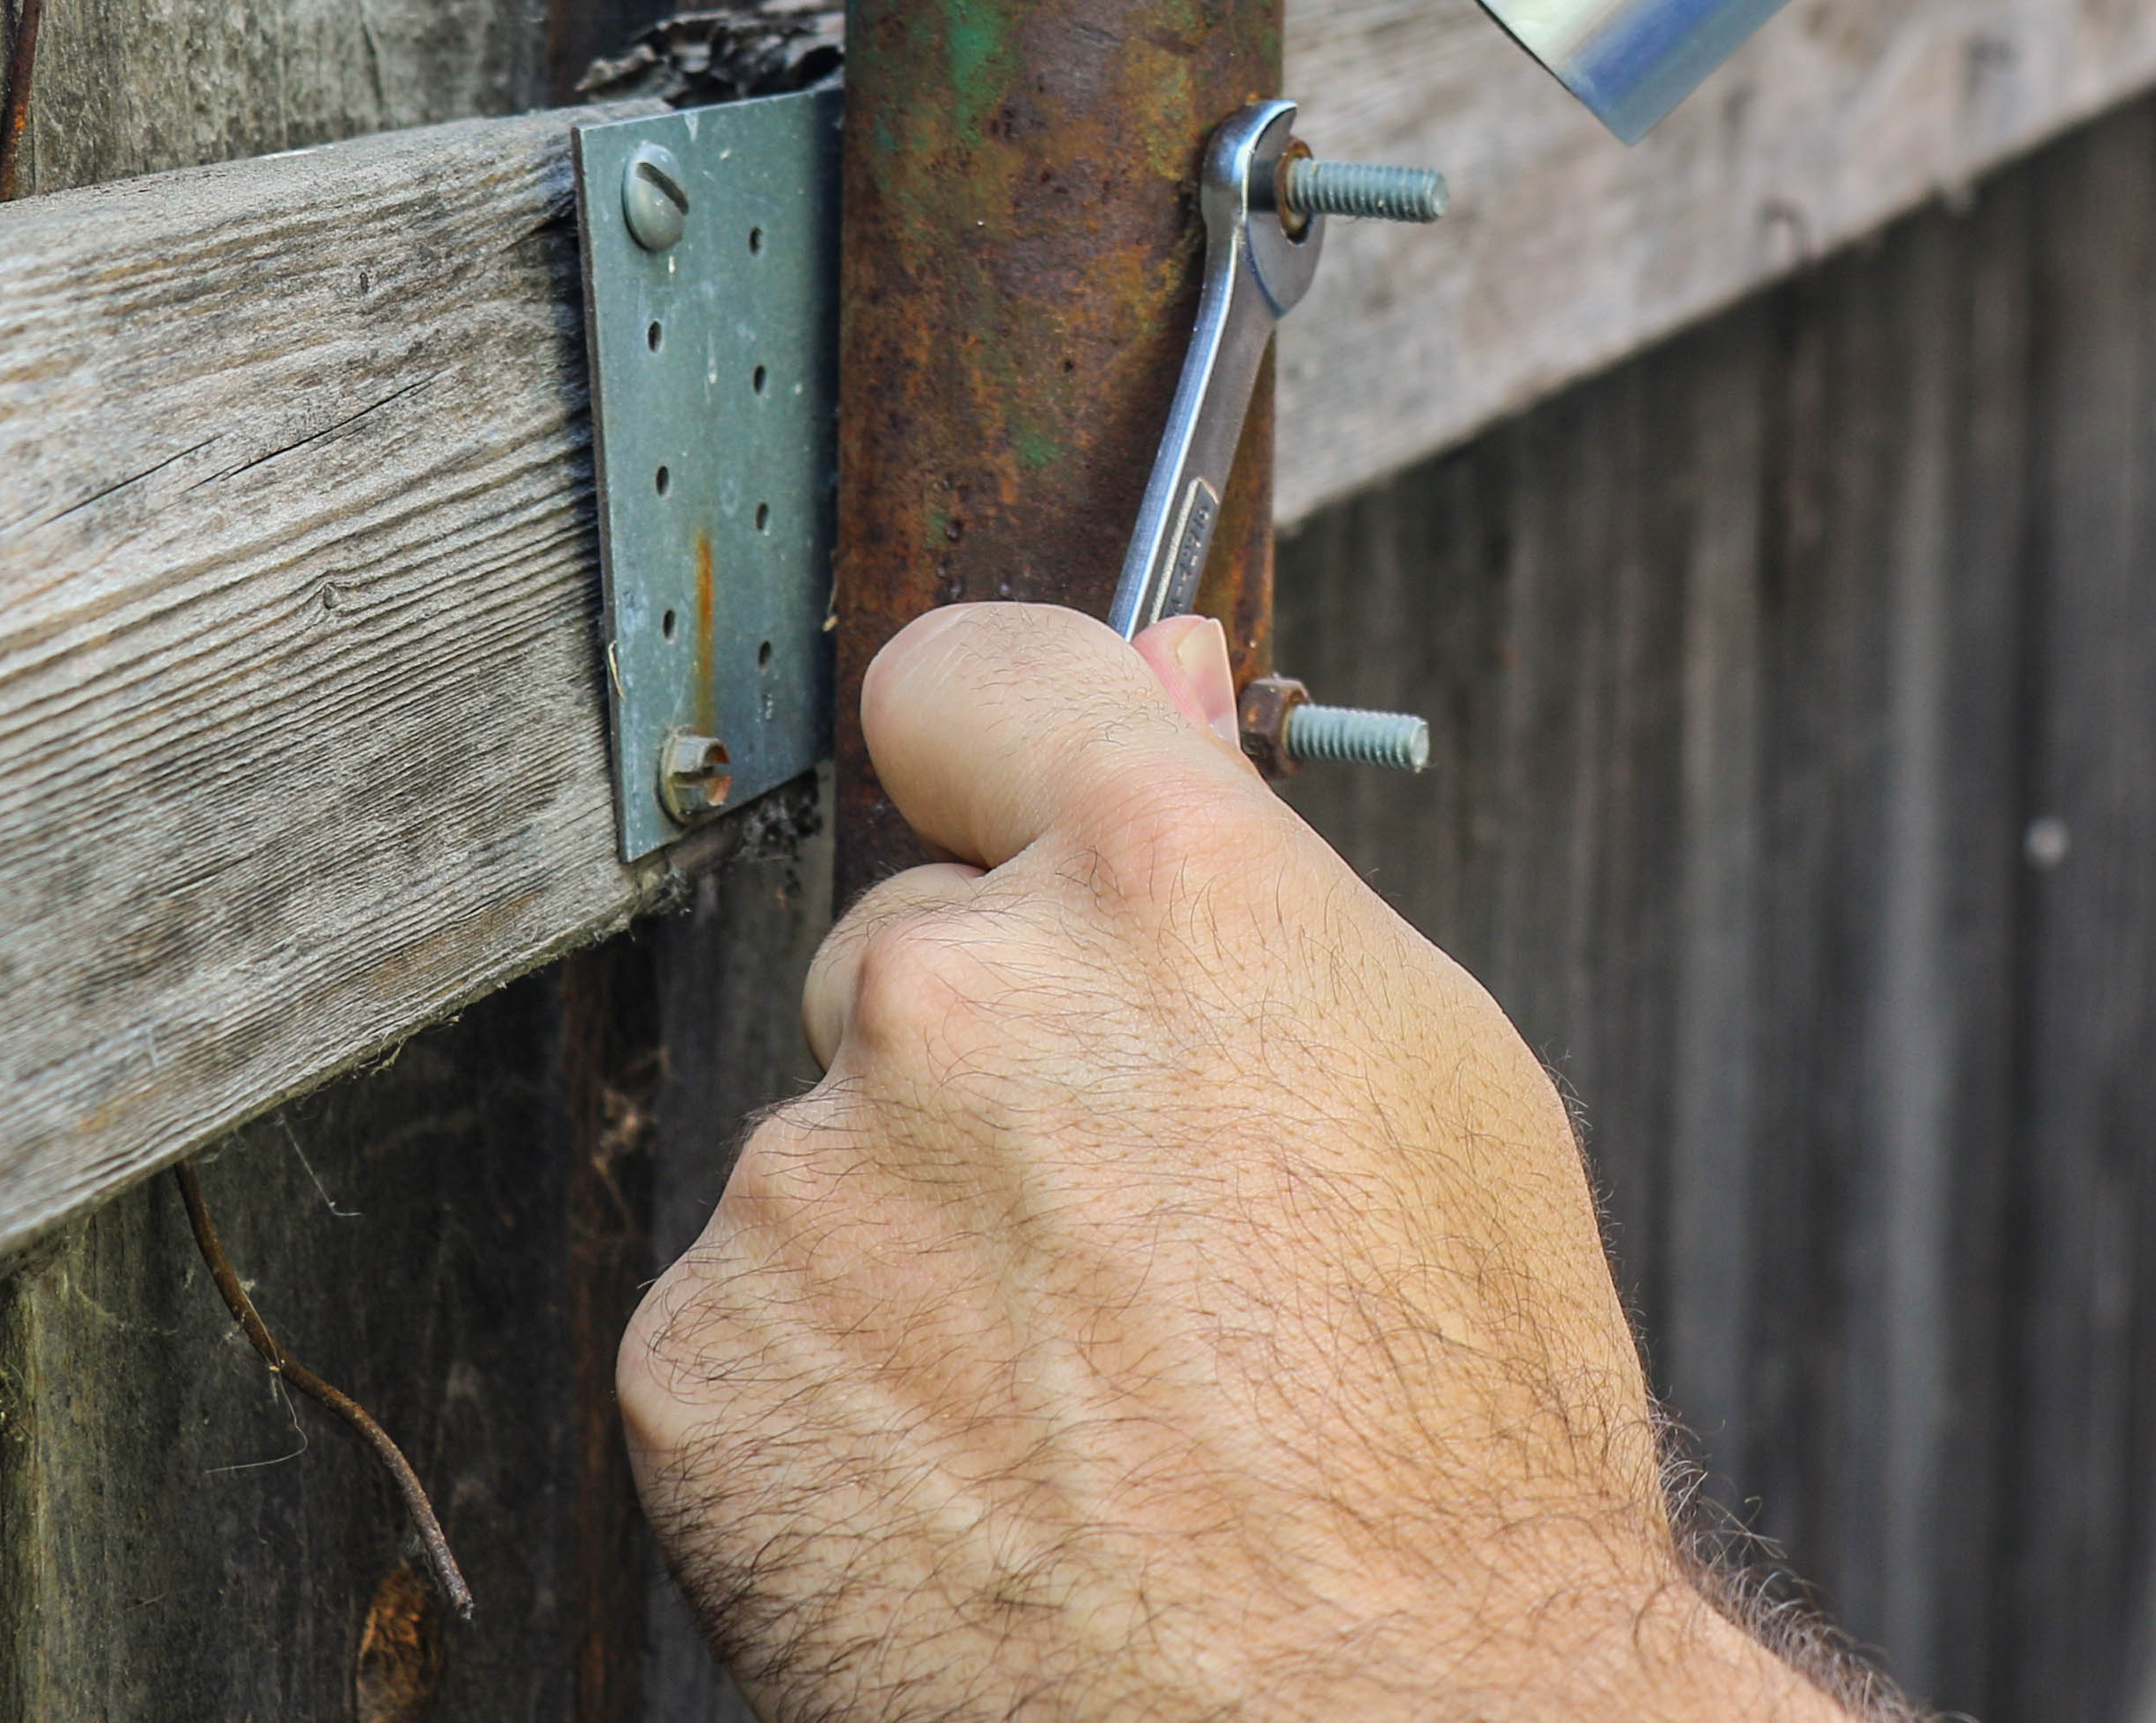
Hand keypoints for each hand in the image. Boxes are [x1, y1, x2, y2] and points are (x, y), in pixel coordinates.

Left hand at [620, 603, 1864, 1721]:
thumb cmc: (1455, 1447)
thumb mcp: (1431, 1083)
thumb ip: (1250, 864)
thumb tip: (1164, 681)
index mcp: (1163, 886)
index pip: (975, 676)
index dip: (992, 744)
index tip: (990, 792)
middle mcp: (960, 991)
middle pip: (909, 949)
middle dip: (987, 1062)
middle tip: (1131, 1243)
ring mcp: (808, 1179)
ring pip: (832, 1156)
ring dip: (913, 1243)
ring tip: (1085, 1400)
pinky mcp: (700, 1358)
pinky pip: (749, 1323)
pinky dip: (832, 1394)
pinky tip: (981, 1481)